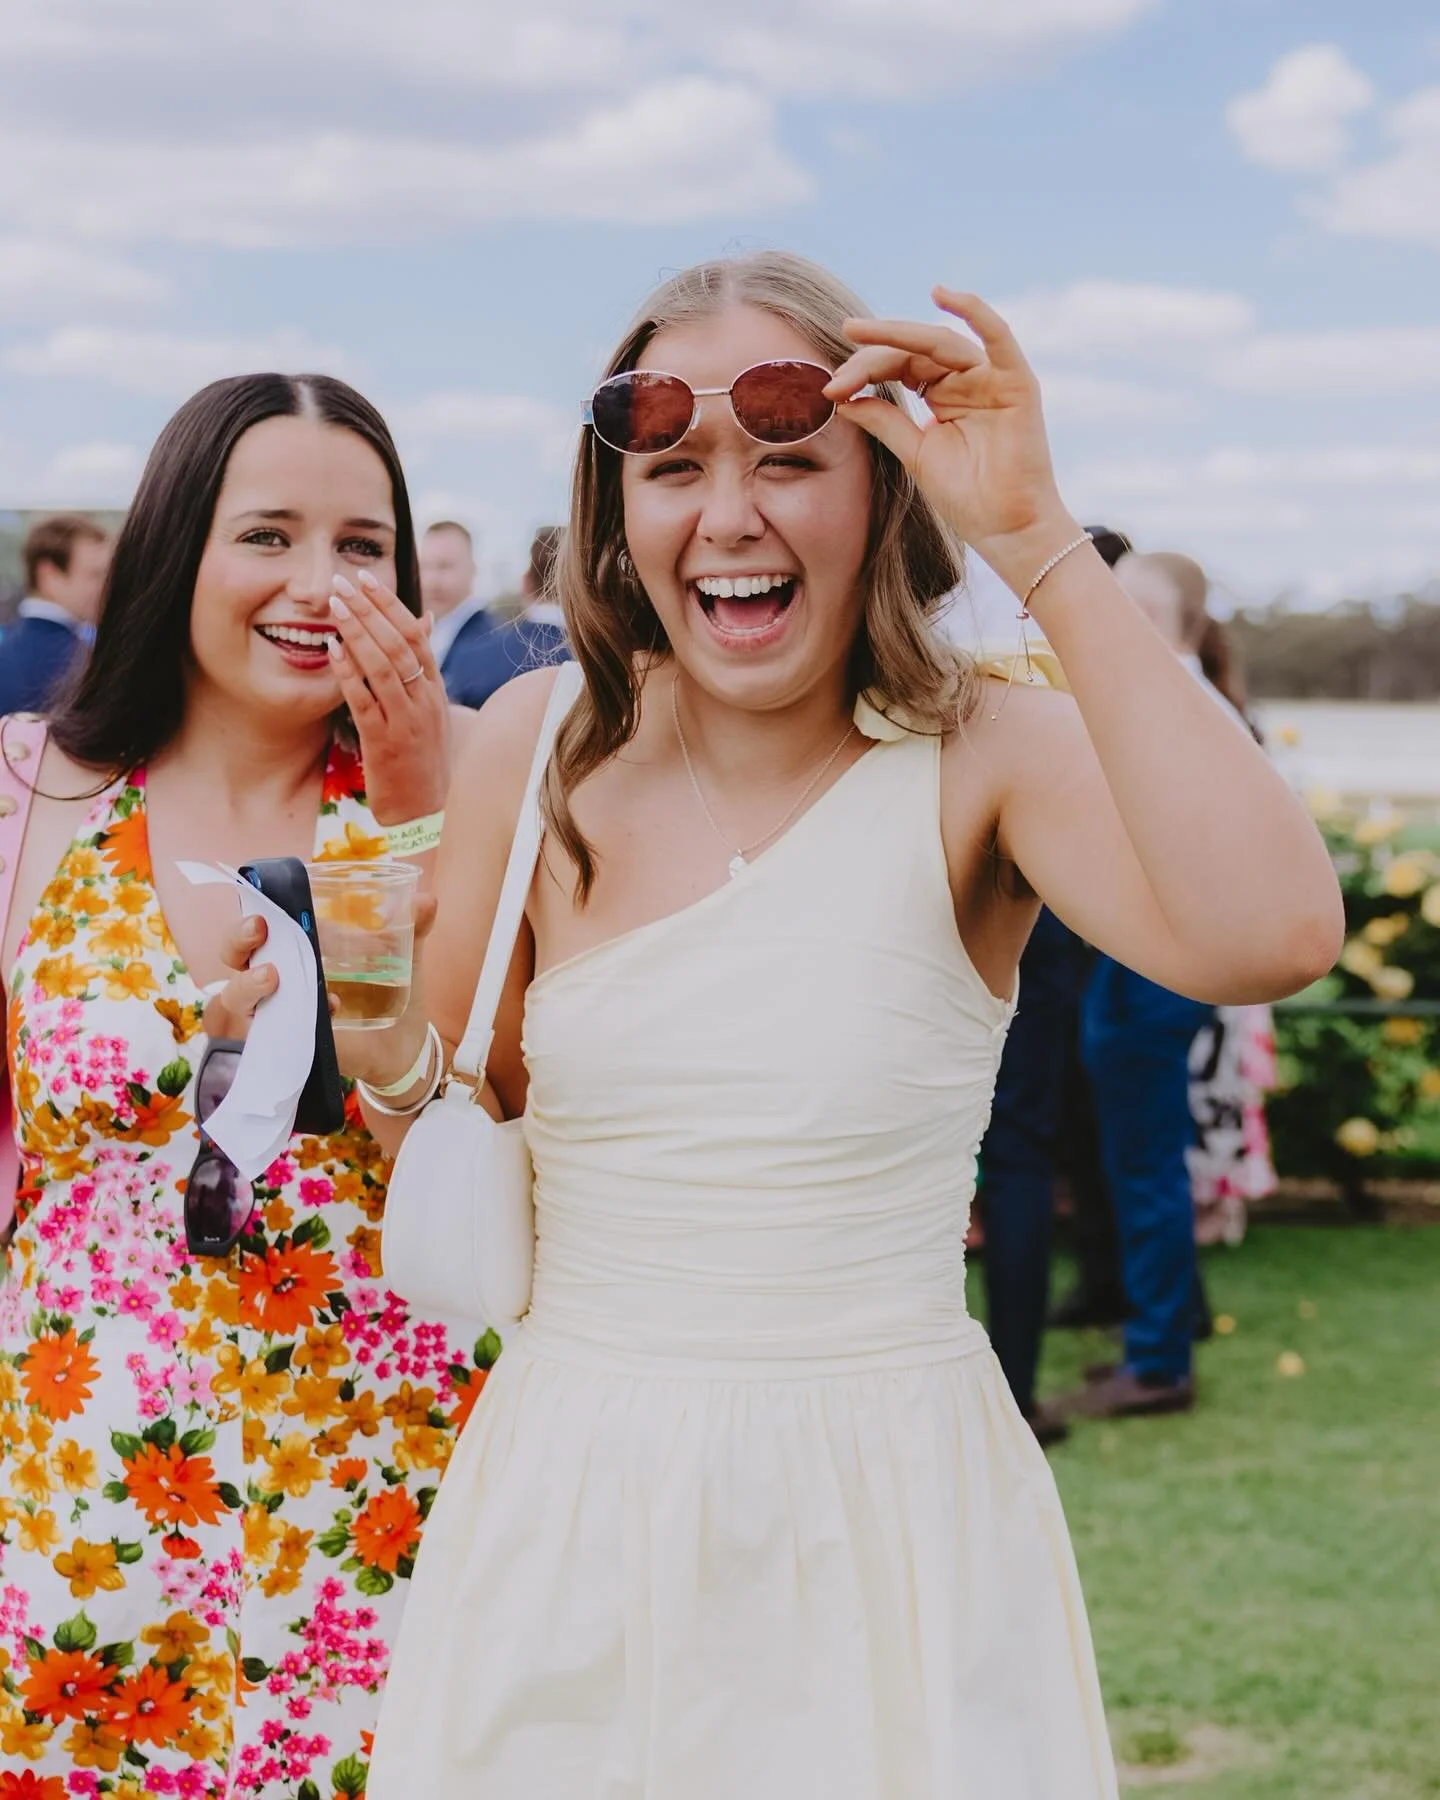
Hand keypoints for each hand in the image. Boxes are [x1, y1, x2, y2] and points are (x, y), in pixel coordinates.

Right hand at [202, 898, 440, 1086]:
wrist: (403, 1044)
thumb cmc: (388, 990)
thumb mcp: (403, 954)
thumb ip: (414, 925)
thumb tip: (425, 899)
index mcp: (296, 947)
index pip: (255, 924)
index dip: (247, 913)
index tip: (261, 909)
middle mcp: (278, 977)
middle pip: (233, 957)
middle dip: (236, 941)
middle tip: (258, 931)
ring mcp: (278, 1012)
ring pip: (233, 999)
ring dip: (247, 985)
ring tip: (274, 977)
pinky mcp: (288, 1043)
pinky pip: (270, 1035)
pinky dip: (291, 1022)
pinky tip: (327, 1010)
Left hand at [328, 570, 448, 825]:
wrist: (427, 814)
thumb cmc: (421, 760)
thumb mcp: (428, 709)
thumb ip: (422, 666)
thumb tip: (424, 617)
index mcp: (434, 691)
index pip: (416, 636)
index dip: (390, 604)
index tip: (365, 577)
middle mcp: (425, 702)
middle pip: (399, 644)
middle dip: (370, 609)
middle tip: (343, 581)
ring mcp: (407, 723)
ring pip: (384, 667)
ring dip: (358, 632)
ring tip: (335, 606)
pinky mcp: (386, 744)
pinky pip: (366, 701)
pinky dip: (348, 673)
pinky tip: (332, 650)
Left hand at [825, 287, 1075, 583]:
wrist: (1006, 529)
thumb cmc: (967, 498)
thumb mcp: (915, 454)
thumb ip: (885, 421)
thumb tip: (843, 398)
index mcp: (942, 395)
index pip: (898, 367)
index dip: (862, 372)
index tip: (829, 389)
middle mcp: (966, 380)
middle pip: (914, 351)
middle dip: (872, 353)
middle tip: (839, 352)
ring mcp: (992, 378)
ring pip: (941, 342)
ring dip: (899, 334)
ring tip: (860, 332)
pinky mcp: (1016, 383)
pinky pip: (997, 336)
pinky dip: (974, 311)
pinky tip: (942, 295)